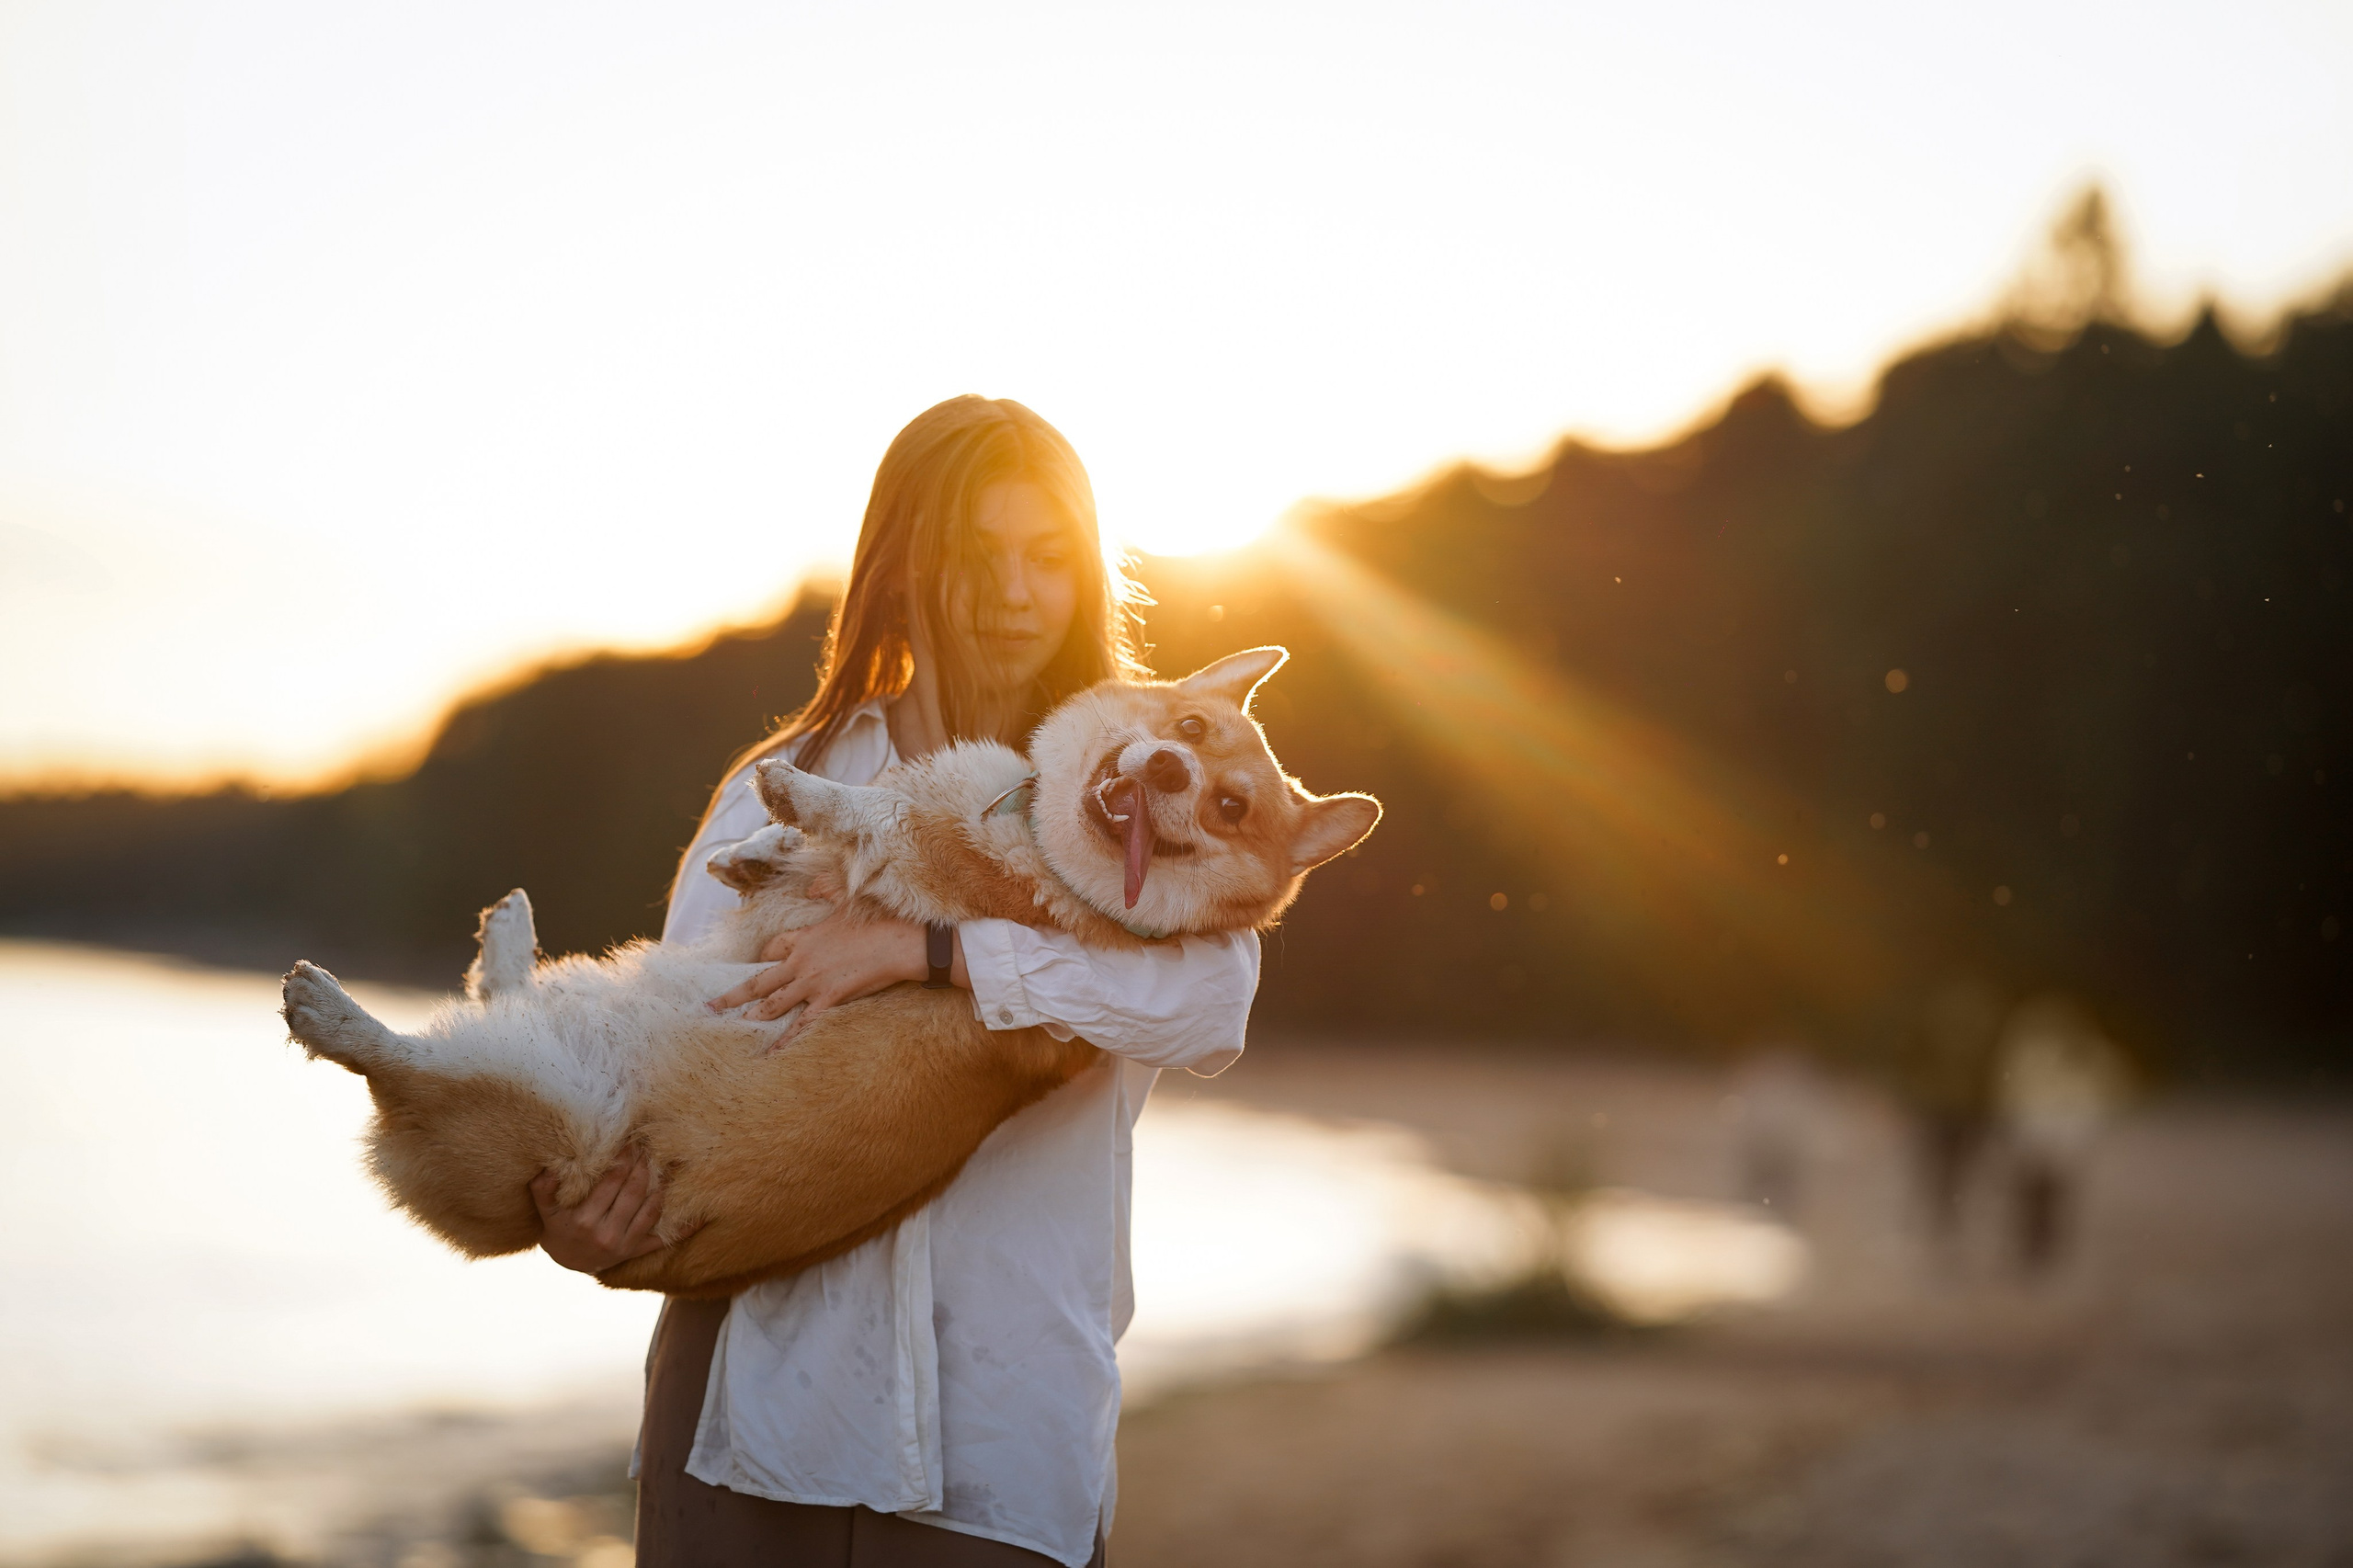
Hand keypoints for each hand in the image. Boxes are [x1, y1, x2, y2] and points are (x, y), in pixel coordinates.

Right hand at [531, 1147, 692, 1273]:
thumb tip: (548, 1166)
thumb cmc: (558, 1227)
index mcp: (584, 1220)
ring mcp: (624, 1244)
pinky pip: (663, 1239)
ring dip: (662, 1183)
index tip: (632, 1139)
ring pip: (651, 1209)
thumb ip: (543, 1189)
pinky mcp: (637, 1251)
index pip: (611, 1181)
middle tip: (652, 1142)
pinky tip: (701, 1215)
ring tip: (668, 1160)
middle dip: (644, 1163)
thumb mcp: (545, 1210)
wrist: (568, 1262)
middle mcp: (606, 1234)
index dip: (624, 1157)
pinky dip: (683, 1228)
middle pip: (634, 1190)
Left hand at [707, 910, 963, 1047]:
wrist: (901, 942)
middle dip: (733, 995)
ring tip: (730, 1028)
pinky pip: (801, 1025)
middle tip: (711, 1006)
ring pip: (773, 1004)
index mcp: (805, 937)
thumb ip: (825, 889)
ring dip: (750, 1017)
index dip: (762, 956)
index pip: (772, 948)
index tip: (756, 963)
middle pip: (759, 980)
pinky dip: (784, 1041)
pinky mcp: (829, 1000)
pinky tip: (769, 1054)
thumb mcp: (848, 898)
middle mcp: (801, 962)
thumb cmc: (879, 919)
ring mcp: (812, 983)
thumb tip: (812, 884)